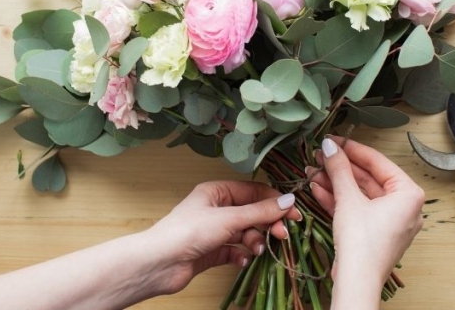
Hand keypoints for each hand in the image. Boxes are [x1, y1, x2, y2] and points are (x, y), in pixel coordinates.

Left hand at [144, 180, 301, 294]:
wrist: (160, 263)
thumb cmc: (189, 232)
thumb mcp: (229, 218)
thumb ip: (260, 212)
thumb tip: (289, 200)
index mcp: (217, 192)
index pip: (253, 191)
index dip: (275, 201)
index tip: (294, 214)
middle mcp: (216, 209)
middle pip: (251, 213)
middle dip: (267, 224)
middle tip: (282, 235)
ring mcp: (214, 231)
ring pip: (245, 233)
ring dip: (255, 241)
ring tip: (256, 250)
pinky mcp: (211, 252)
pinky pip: (235, 250)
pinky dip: (242, 255)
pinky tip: (242, 260)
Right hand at [307, 136, 424, 301]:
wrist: (357, 281)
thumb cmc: (363, 244)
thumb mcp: (348, 198)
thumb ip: (339, 169)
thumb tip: (331, 147)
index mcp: (409, 194)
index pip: (378, 162)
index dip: (352, 149)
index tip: (334, 140)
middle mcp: (404, 207)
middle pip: (368, 178)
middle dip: (341, 168)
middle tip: (321, 155)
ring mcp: (389, 222)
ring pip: (360, 194)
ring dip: (336, 183)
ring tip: (314, 171)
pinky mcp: (375, 233)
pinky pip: (358, 209)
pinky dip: (339, 200)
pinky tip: (318, 188)